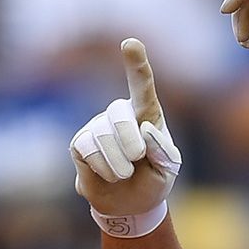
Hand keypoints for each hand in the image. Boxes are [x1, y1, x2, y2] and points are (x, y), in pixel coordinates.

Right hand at [69, 38, 181, 237]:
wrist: (130, 205)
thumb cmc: (153, 179)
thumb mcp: (168, 168)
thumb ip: (164, 150)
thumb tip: (145, 129)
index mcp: (147, 114)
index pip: (142, 85)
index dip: (136, 64)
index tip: (130, 43)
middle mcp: (120, 113)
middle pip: (120, 116)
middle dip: (131, 145)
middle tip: (137, 161)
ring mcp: (96, 125)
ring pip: (103, 137)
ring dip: (119, 165)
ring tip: (125, 174)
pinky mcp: (79, 143)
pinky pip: (87, 151)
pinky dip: (103, 169)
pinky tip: (109, 174)